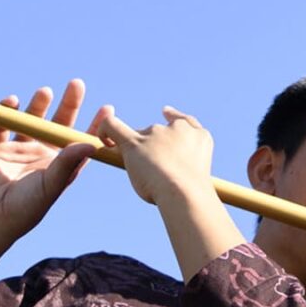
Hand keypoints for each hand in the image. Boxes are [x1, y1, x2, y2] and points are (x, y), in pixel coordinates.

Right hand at [0, 80, 107, 247]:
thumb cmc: (25, 208)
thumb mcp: (50, 186)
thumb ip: (67, 164)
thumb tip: (91, 143)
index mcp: (59, 165)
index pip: (80, 140)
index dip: (94, 125)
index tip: (108, 108)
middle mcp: (41, 154)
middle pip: (57, 123)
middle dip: (68, 104)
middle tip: (77, 84)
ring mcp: (17, 148)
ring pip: (30, 120)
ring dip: (38, 105)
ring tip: (46, 91)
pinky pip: (0, 123)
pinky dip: (5, 111)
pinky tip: (13, 101)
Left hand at [93, 106, 215, 205]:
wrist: (186, 192)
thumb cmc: (194, 192)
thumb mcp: (200, 175)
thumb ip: (186, 165)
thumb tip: (168, 168)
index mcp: (198, 135)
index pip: (184, 121)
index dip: (173, 117)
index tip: (166, 114)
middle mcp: (176, 129)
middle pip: (157, 132)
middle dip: (153, 146)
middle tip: (155, 170)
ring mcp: (154, 134)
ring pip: (139, 136)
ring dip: (138, 149)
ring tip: (143, 172)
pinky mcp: (133, 143)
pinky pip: (112, 126)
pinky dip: (105, 130)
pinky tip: (105, 139)